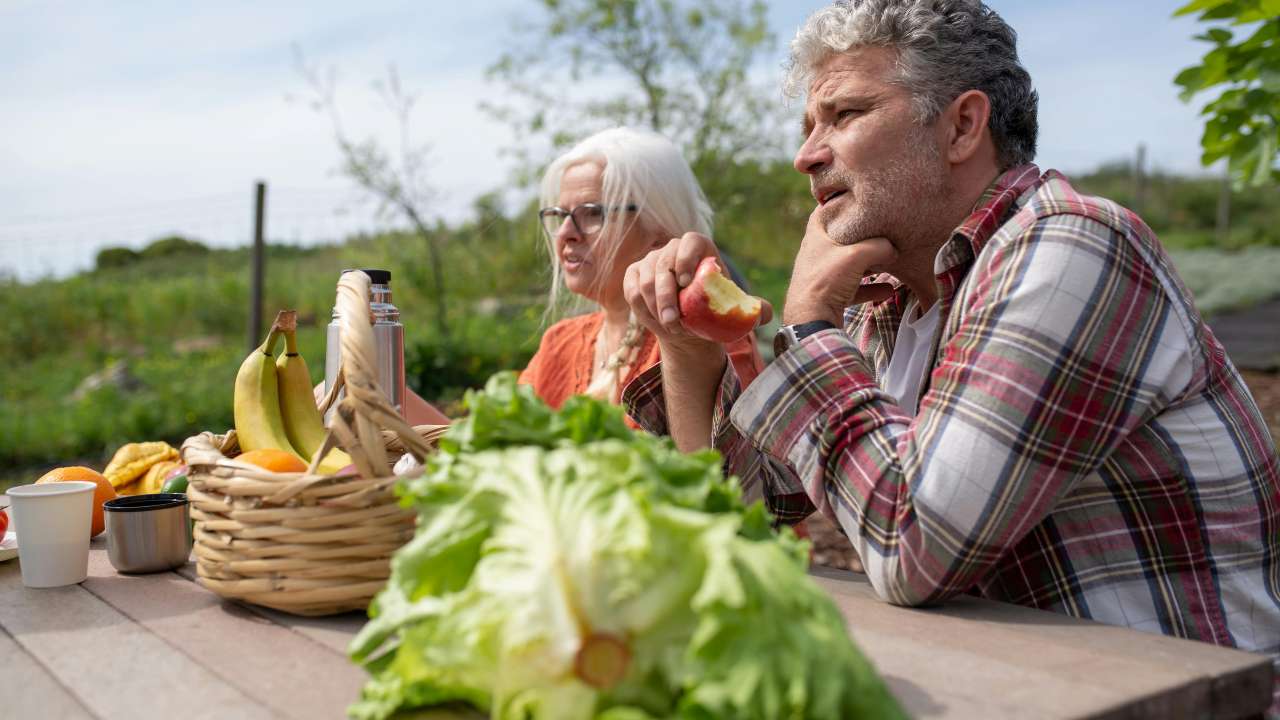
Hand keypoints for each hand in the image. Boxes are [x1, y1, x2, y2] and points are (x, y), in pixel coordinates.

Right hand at [624, 232, 772, 353]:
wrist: (688, 322)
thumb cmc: (712, 309)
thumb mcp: (733, 308)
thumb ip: (753, 308)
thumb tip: (765, 312)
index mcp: (698, 247)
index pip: (690, 241)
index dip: (686, 258)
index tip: (688, 283)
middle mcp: (671, 249)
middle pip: (663, 264)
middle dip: (667, 295)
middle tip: (675, 320)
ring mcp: (650, 261)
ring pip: (645, 280)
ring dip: (655, 306)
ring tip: (670, 326)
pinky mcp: (633, 275)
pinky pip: (631, 289)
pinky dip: (642, 307)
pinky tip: (656, 322)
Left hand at [782, 209, 897, 325]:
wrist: (811, 320)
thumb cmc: (827, 281)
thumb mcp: (857, 255)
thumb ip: (879, 246)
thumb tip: (894, 248)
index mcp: (816, 235)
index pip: (826, 210)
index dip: (840, 202)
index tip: (859, 198)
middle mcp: (817, 253)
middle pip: (842, 237)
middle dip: (862, 236)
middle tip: (882, 231)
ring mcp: (823, 275)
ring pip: (849, 264)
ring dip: (869, 264)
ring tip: (889, 262)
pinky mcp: (830, 295)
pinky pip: (854, 288)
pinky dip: (870, 289)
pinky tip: (888, 291)